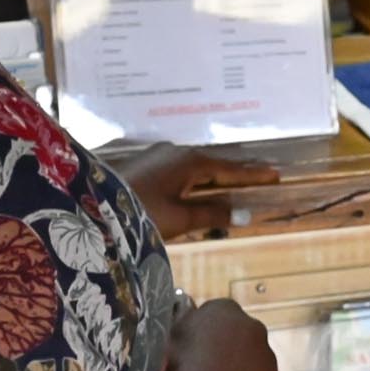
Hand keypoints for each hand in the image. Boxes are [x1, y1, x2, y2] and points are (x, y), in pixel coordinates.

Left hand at [113, 142, 280, 240]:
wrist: (93, 205)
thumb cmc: (140, 212)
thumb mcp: (180, 217)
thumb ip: (212, 213)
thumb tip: (245, 214)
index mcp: (191, 162)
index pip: (230, 169)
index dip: (253, 175)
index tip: (276, 174)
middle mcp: (178, 153)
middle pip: (216, 164)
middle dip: (239, 170)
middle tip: (264, 173)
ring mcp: (161, 156)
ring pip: (199, 165)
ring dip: (219, 173)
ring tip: (239, 178)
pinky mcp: (148, 165)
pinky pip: (184, 168)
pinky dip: (201, 176)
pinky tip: (203, 182)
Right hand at [158, 297, 280, 370]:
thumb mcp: (167, 336)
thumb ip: (184, 322)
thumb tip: (190, 319)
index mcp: (225, 310)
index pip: (216, 313)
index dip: (204, 331)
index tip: (192, 347)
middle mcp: (254, 330)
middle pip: (240, 336)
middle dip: (227, 348)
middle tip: (204, 370)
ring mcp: (268, 362)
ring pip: (252, 364)